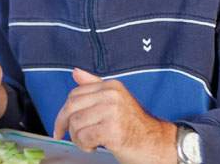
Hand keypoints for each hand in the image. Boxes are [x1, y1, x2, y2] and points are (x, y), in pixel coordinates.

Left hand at [53, 68, 177, 163]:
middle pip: (71, 107)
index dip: (63, 112)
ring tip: (89, 142)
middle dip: (64, 124)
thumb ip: (95, 86)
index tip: (61, 126)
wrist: (158, 144)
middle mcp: (111, 95)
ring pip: (75, 124)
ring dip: (77, 139)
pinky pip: (83, 137)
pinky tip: (95, 147)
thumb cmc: (136, 126)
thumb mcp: (116, 101)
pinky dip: (85, 146)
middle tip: (64, 136)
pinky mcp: (112, 130)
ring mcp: (112, 111)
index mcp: (111, 86)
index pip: (74, 94)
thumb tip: (76, 72)